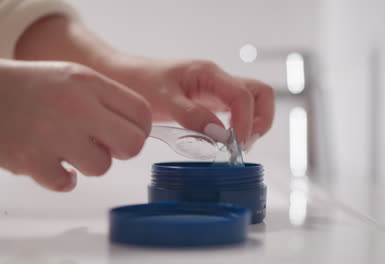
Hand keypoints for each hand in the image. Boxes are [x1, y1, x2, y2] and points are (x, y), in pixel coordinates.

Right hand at [0, 57, 150, 191]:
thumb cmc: (29, 87)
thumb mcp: (73, 78)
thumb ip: (106, 100)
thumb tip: (135, 131)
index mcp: (89, 83)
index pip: (142, 113)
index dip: (141, 129)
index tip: (130, 134)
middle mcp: (76, 106)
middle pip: (132, 144)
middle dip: (124, 150)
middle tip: (106, 146)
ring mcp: (53, 134)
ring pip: (102, 167)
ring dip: (90, 164)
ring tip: (70, 150)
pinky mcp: (31, 160)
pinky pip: (67, 183)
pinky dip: (62, 178)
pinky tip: (52, 163)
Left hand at [106, 58, 274, 148]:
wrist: (124, 76)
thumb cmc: (139, 81)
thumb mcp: (163, 99)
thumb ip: (191, 115)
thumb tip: (219, 134)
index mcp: (209, 73)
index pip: (245, 95)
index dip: (246, 122)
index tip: (234, 145)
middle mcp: (218, 80)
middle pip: (260, 94)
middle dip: (260, 119)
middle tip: (243, 144)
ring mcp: (216, 91)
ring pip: (252, 102)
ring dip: (253, 123)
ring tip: (236, 145)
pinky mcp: (210, 102)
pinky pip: (236, 111)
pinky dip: (239, 126)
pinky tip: (225, 140)